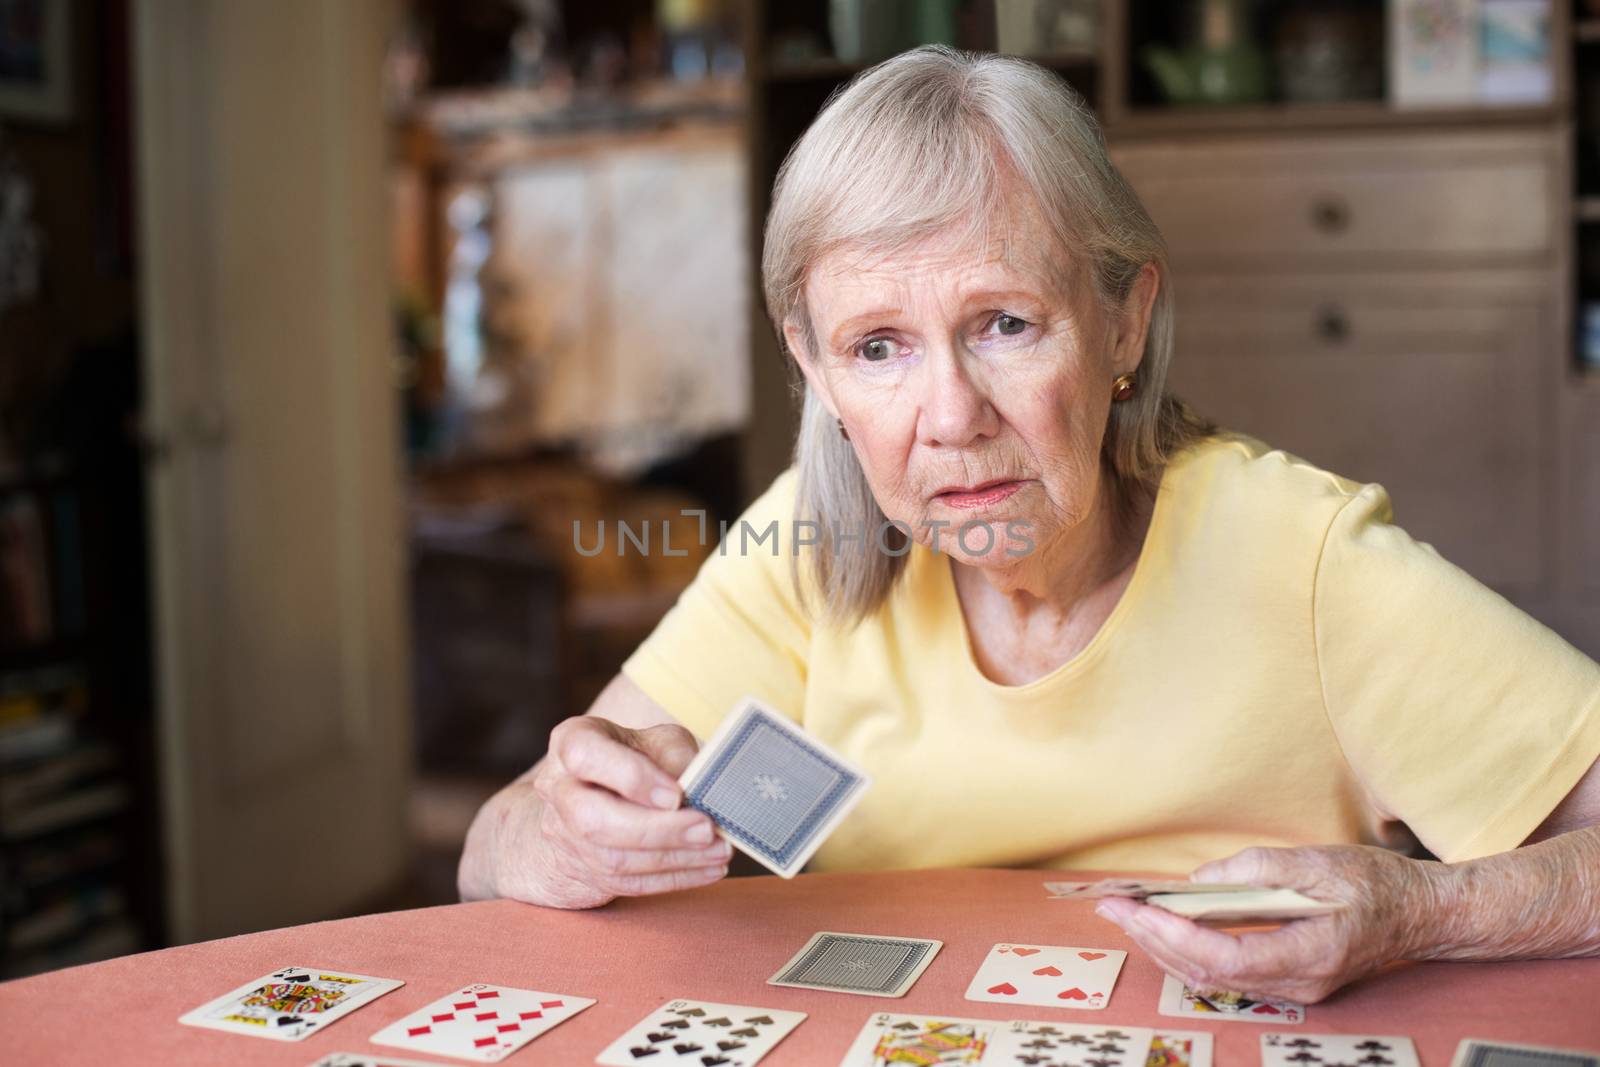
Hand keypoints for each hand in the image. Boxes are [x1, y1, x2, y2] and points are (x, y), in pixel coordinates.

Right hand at [512, 717, 730, 908]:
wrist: (591, 796)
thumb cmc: (632, 758)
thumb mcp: (654, 740)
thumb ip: (674, 756)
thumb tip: (699, 791)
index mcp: (571, 743)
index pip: (587, 756)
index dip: (632, 778)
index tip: (676, 794)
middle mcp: (558, 790)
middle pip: (594, 820)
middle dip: (657, 830)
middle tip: (706, 829)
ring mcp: (564, 835)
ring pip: (613, 860)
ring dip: (674, 859)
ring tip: (719, 851)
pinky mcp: (582, 870)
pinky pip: (627, 883)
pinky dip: (673, 878)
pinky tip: (708, 870)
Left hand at [1093, 844, 1435, 1003]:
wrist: (1421, 914)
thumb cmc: (1377, 884)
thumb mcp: (1320, 861)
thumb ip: (1259, 869)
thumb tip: (1200, 882)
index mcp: (1311, 953)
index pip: (1228, 957)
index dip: (1177, 936)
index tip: (1137, 910)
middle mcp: (1299, 983)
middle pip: (1211, 972)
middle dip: (1155, 939)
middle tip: (1110, 907)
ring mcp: (1294, 988)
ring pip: (1215, 978)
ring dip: (1166, 947)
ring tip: (1125, 915)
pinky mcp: (1288, 980)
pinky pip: (1228, 973)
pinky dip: (1191, 950)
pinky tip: (1165, 927)